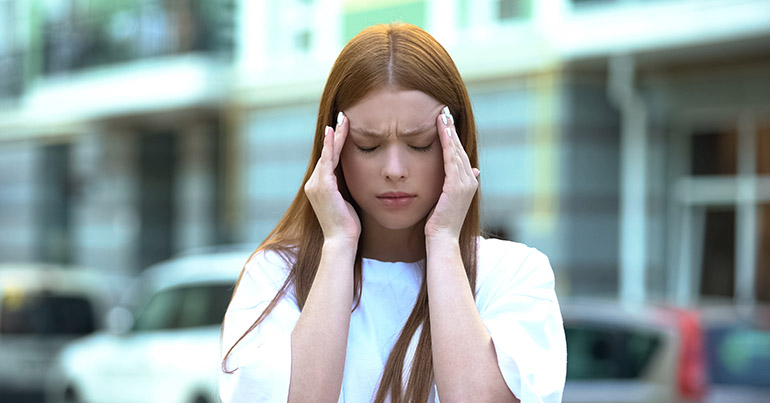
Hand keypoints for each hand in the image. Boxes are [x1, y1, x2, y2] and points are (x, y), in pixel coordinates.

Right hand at [304, 112, 360, 243]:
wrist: (341, 241)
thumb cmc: (348, 226)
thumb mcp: (347, 202)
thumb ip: (346, 189)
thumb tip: (358, 178)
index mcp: (319, 187)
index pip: (329, 159)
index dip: (336, 143)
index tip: (342, 128)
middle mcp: (313, 183)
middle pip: (327, 152)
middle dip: (335, 134)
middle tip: (343, 116)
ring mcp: (316, 184)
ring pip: (327, 153)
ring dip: (335, 135)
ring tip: (343, 119)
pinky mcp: (323, 186)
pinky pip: (327, 160)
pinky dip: (331, 145)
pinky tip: (335, 132)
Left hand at [424, 106, 479, 240]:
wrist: (442, 239)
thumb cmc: (440, 223)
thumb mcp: (448, 199)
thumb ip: (455, 184)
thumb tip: (473, 170)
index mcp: (468, 182)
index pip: (459, 153)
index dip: (453, 136)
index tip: (445, 120)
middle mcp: (470, 180)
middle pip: (459, 148)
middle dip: (451, 128)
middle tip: (444, 109)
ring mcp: (465, 183)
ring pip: (456, 150)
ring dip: (449, 131)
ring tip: (442, 114)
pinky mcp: (457, 186)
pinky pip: (451, 159)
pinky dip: (447, 143)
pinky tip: (441, 130)